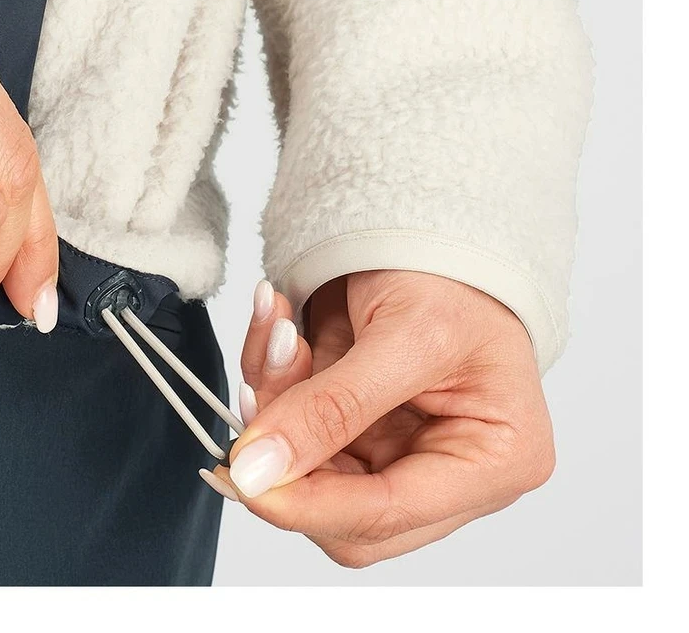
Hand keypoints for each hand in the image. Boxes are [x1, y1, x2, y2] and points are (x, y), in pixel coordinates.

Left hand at [212, 271, 553, 566]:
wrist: (429, 224)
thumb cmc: (453, 275)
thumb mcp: (403, 337)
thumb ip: (333, 409)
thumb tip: (260, 473)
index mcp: (493, 462)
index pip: (387, 515)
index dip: (308, 504)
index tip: (246, 474)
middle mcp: (446, 470)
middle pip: (339, 508)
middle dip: (288, 450)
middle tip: (257, 391)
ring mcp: (396, 447)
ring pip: (304, 467)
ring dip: (275, 400)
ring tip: (280, 330)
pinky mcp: (353, 421)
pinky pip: (292, 422)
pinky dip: (271, 376)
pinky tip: (278, 324)